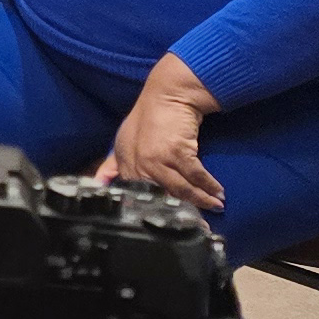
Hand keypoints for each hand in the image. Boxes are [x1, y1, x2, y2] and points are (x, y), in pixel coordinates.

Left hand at [97, 57, 222, 212]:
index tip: (166, 223)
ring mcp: (158, 158)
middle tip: (196, 225)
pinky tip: (218, 192)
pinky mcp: (178, 151)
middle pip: (160, 196)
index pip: (136, 194)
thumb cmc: (148, 117)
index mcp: (126, 162)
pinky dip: (208, 185)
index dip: (151, 211)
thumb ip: (114, 164)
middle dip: (179, 213)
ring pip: (180, 189)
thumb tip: (101, 181)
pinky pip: (195, 175)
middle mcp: (139, 163)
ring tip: (214, 207)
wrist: (168, 93)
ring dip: (200, 200)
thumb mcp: (124, 140)